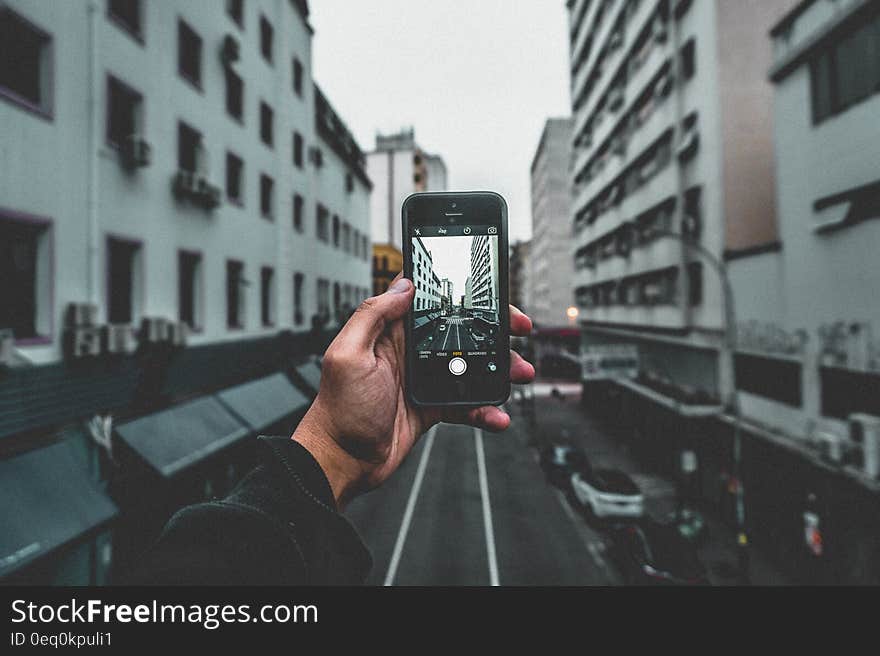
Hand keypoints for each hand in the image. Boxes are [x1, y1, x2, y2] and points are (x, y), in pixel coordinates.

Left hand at [292, 275, 534, 507]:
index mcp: (391, 332)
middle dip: (494, 329)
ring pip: (471, 365)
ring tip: (520, 373)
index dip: (462, 293)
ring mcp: (424, 379)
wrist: (342, 460)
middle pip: (461, 330)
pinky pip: (467, 403)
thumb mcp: (348, 355)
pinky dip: (485, 409)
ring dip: (499, 368)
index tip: (490, 295)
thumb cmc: (338, 410)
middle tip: (519, 330)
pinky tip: (497, 415)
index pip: (430, 300)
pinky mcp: (433, 406)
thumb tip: (402, 285)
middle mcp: (410, 352)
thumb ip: (372, 316)